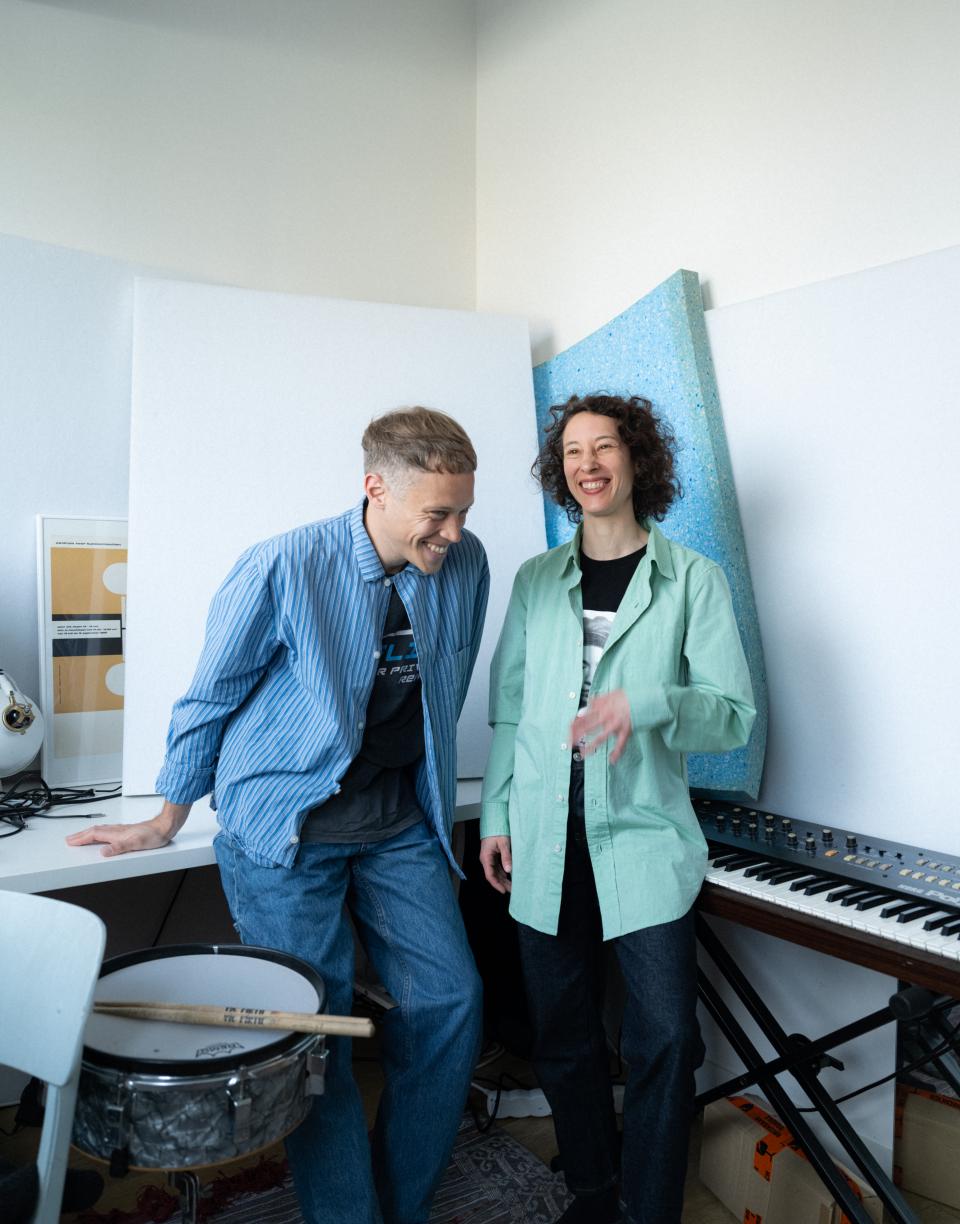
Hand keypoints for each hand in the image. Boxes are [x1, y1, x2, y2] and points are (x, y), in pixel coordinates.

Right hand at [66, 801, 189, 856]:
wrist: (164, 828)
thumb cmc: (153, 835)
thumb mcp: (136, 844)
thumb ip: (119, 848)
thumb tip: (104, 852)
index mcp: (116, 833)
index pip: (94, 835)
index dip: (81, 839)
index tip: (70, 842)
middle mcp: (117, 830)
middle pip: (94, 831)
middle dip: (80, 835)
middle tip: (70, 839)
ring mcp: (121, 830)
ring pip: (100, 830)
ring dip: (88, 834)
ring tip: (80, 837)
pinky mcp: (126, 832)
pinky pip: (107, 831)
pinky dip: (98, 833)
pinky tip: (101, 836)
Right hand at [480, 835, 511, 893]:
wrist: (494, 822)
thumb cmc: (497, 831)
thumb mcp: (503, 844)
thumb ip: (506, 857)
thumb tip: (509, 870)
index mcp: (486, 857)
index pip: (490, 875)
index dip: (496, 884)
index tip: (503, 891)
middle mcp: (486, 859)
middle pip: (493, 875)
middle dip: (502, 883)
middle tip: (512, 890)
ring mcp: (489, 858)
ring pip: (496, 872)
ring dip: (503, 879)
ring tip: (512, 885)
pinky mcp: (493, 856)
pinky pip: (497, 867)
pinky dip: (503, 873)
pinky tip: (509, 876)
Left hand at [570, 689, 632, 763]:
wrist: (638, 697)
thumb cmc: (623, 697)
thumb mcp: (606, 696)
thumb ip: (595, 701)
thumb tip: (586, 705)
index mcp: (600, 709)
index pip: (582, 718)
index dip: (574, 726)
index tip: (568, 731)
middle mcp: (605, 718)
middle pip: (587, 728)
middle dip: (577, 737)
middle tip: (570, 744)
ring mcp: (615, 726)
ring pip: (600, 738)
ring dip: (590, 747)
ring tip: (582, 754)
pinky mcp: (625, 731)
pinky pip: (620, 744)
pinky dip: (617, 753)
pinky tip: (612, 760)